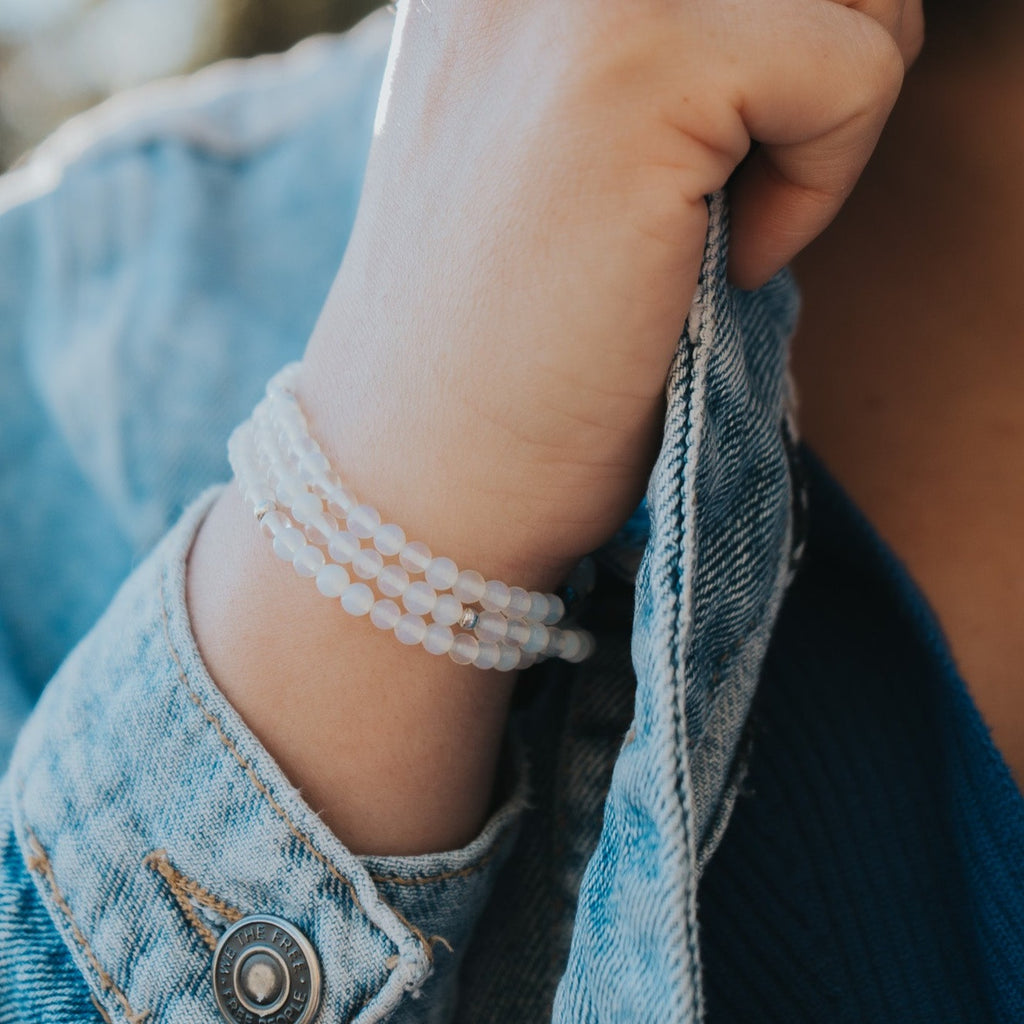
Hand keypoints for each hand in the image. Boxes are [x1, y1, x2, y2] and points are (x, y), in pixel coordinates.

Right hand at [300, 0, 920, 587]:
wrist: (423, 471)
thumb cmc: (509, 343)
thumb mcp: (564, 146)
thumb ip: (661, 53)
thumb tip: (825, 15)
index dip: (769, 39)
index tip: (703, 161)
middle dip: (822, 53)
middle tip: (739, 182)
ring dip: (829, 111)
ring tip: (720, 218)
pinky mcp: (637, 69)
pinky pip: (855, 69)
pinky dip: (823, 186)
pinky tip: (726, 264)